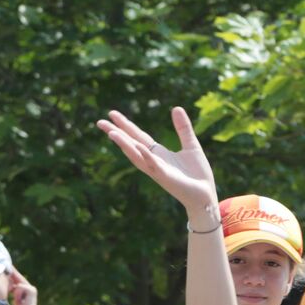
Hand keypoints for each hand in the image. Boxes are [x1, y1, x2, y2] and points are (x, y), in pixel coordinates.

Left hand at [7, 265, 38, 304]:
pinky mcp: (31, 290)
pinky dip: (18, 294)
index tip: (9, 267)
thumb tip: (11, 284)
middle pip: (19, 278)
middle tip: (8, 265)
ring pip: (18, 285)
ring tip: (19, 300)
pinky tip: (21, 300)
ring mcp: (32, 288)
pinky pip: (20, 288)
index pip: (19, 279)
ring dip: (16, 293)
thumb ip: (15, 290)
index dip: (13, 273)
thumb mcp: (16, 297)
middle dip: (13, 272)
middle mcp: (30, 287)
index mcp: (27, 289)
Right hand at [96, 107, 218, 216]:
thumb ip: (183, 128)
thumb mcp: (191, 145)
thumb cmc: (198, 174)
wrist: (205, 196)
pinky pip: (154, 166)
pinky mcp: (166, 178)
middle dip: (116, 134)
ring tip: (112, 133)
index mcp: (158, 153)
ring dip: (125, 145)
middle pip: (131, 145)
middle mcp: (154, 162)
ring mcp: (158, 170)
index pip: (138, 137)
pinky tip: (139, 147)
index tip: (112, 114)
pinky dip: (146, 157)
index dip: (126, 125)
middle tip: (99, 122)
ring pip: (137, 156)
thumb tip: (176, 108)